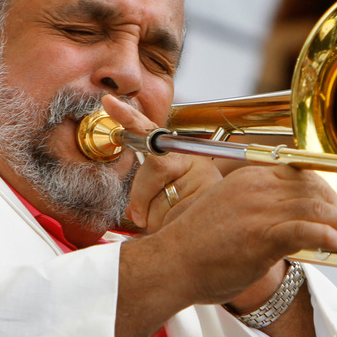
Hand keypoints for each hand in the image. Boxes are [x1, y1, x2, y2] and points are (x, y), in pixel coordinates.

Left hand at [101, 95, 220, 231]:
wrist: (228, 234)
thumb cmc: (192, 222)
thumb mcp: (162, 207)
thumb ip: (146, 202)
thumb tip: (133, 212)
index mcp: (178, 156)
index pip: (150, 132)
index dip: (129, 117)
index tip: (109, 102)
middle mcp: (194, 160)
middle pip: (156, 165)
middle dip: (141, 195)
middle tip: (140, 216)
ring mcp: (204, 175)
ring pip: (158, 195)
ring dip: (155, 219)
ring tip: (174, 222)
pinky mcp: (209, 193)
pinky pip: (169, 214)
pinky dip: (165, 228)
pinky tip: (181, 226)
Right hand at [136, 162, 336, 305]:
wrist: (169, 266)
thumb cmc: (196, 249)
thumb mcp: (228, 214)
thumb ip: (259, 211)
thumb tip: (292, 225)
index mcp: (249, 177)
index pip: (301, 175)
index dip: (327, 192)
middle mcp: (257, 187)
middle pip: (314, 189)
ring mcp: (259, 210)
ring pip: (317, 209)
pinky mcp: (261, 235)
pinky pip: (306, 230)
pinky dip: (329, 235)